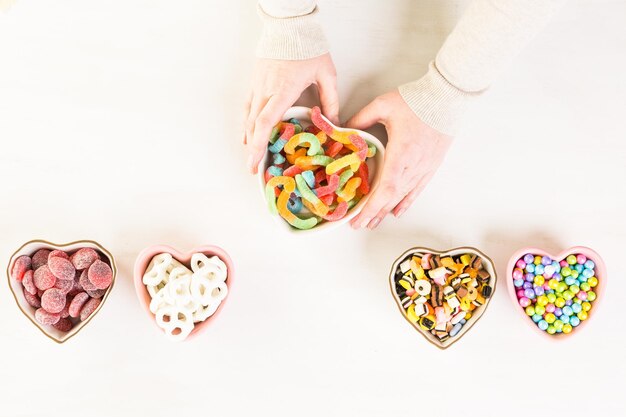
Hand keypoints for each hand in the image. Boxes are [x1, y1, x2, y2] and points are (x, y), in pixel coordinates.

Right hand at [244, 53, 338, 173]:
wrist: (290, 25)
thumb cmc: (309, 48)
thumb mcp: (326, 74)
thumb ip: (331, 100)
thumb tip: (334, 123)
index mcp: (283, 90)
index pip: (265, 122)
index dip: (258, 143)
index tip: (255, 160)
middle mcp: (266, 90)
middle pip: (253, 125)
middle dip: (251, 149)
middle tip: (253, 168)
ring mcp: (258, 85)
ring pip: (247, 117)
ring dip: (248, 137)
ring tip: (251, 155)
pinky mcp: (255, 80)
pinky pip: (248, 105)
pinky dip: (246, 122)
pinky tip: (247, 132)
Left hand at [346, 90, 451, 228]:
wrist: (448, 96)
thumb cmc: (418, 100)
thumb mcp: (383, 105)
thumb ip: (361, 119)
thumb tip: (343, 129)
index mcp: (402, 152)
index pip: (386, 189)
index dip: (372, 207)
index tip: (358, 219)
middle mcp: (415, 165)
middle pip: (392, 197)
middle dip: (374, 214)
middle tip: (358, 225)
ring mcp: (425, 167)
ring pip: (403, 196)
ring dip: (387, 211)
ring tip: (373, 222)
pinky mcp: (432, 165)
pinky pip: (417, 189)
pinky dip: (406, 202)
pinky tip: (397, 212)